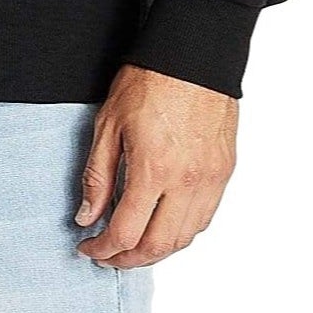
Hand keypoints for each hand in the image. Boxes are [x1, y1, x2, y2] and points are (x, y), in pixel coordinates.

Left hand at [74, 63, 236, 267]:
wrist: (194, 53)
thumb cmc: (150, 79)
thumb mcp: (108, 123)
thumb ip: (97, 176)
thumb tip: (87, 216)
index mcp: (153, 170)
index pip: (126, 232)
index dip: (102, 248)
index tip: (88, 246)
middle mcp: (187, 182)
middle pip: (158, 247)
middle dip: (128, 260)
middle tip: (107, 256)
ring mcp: (210, 179)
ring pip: (186, 238)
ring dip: (157, 251)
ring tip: (132, 245)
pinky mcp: (224, 171)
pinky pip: (204, 218)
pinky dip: (182, 232)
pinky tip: (163, 225)